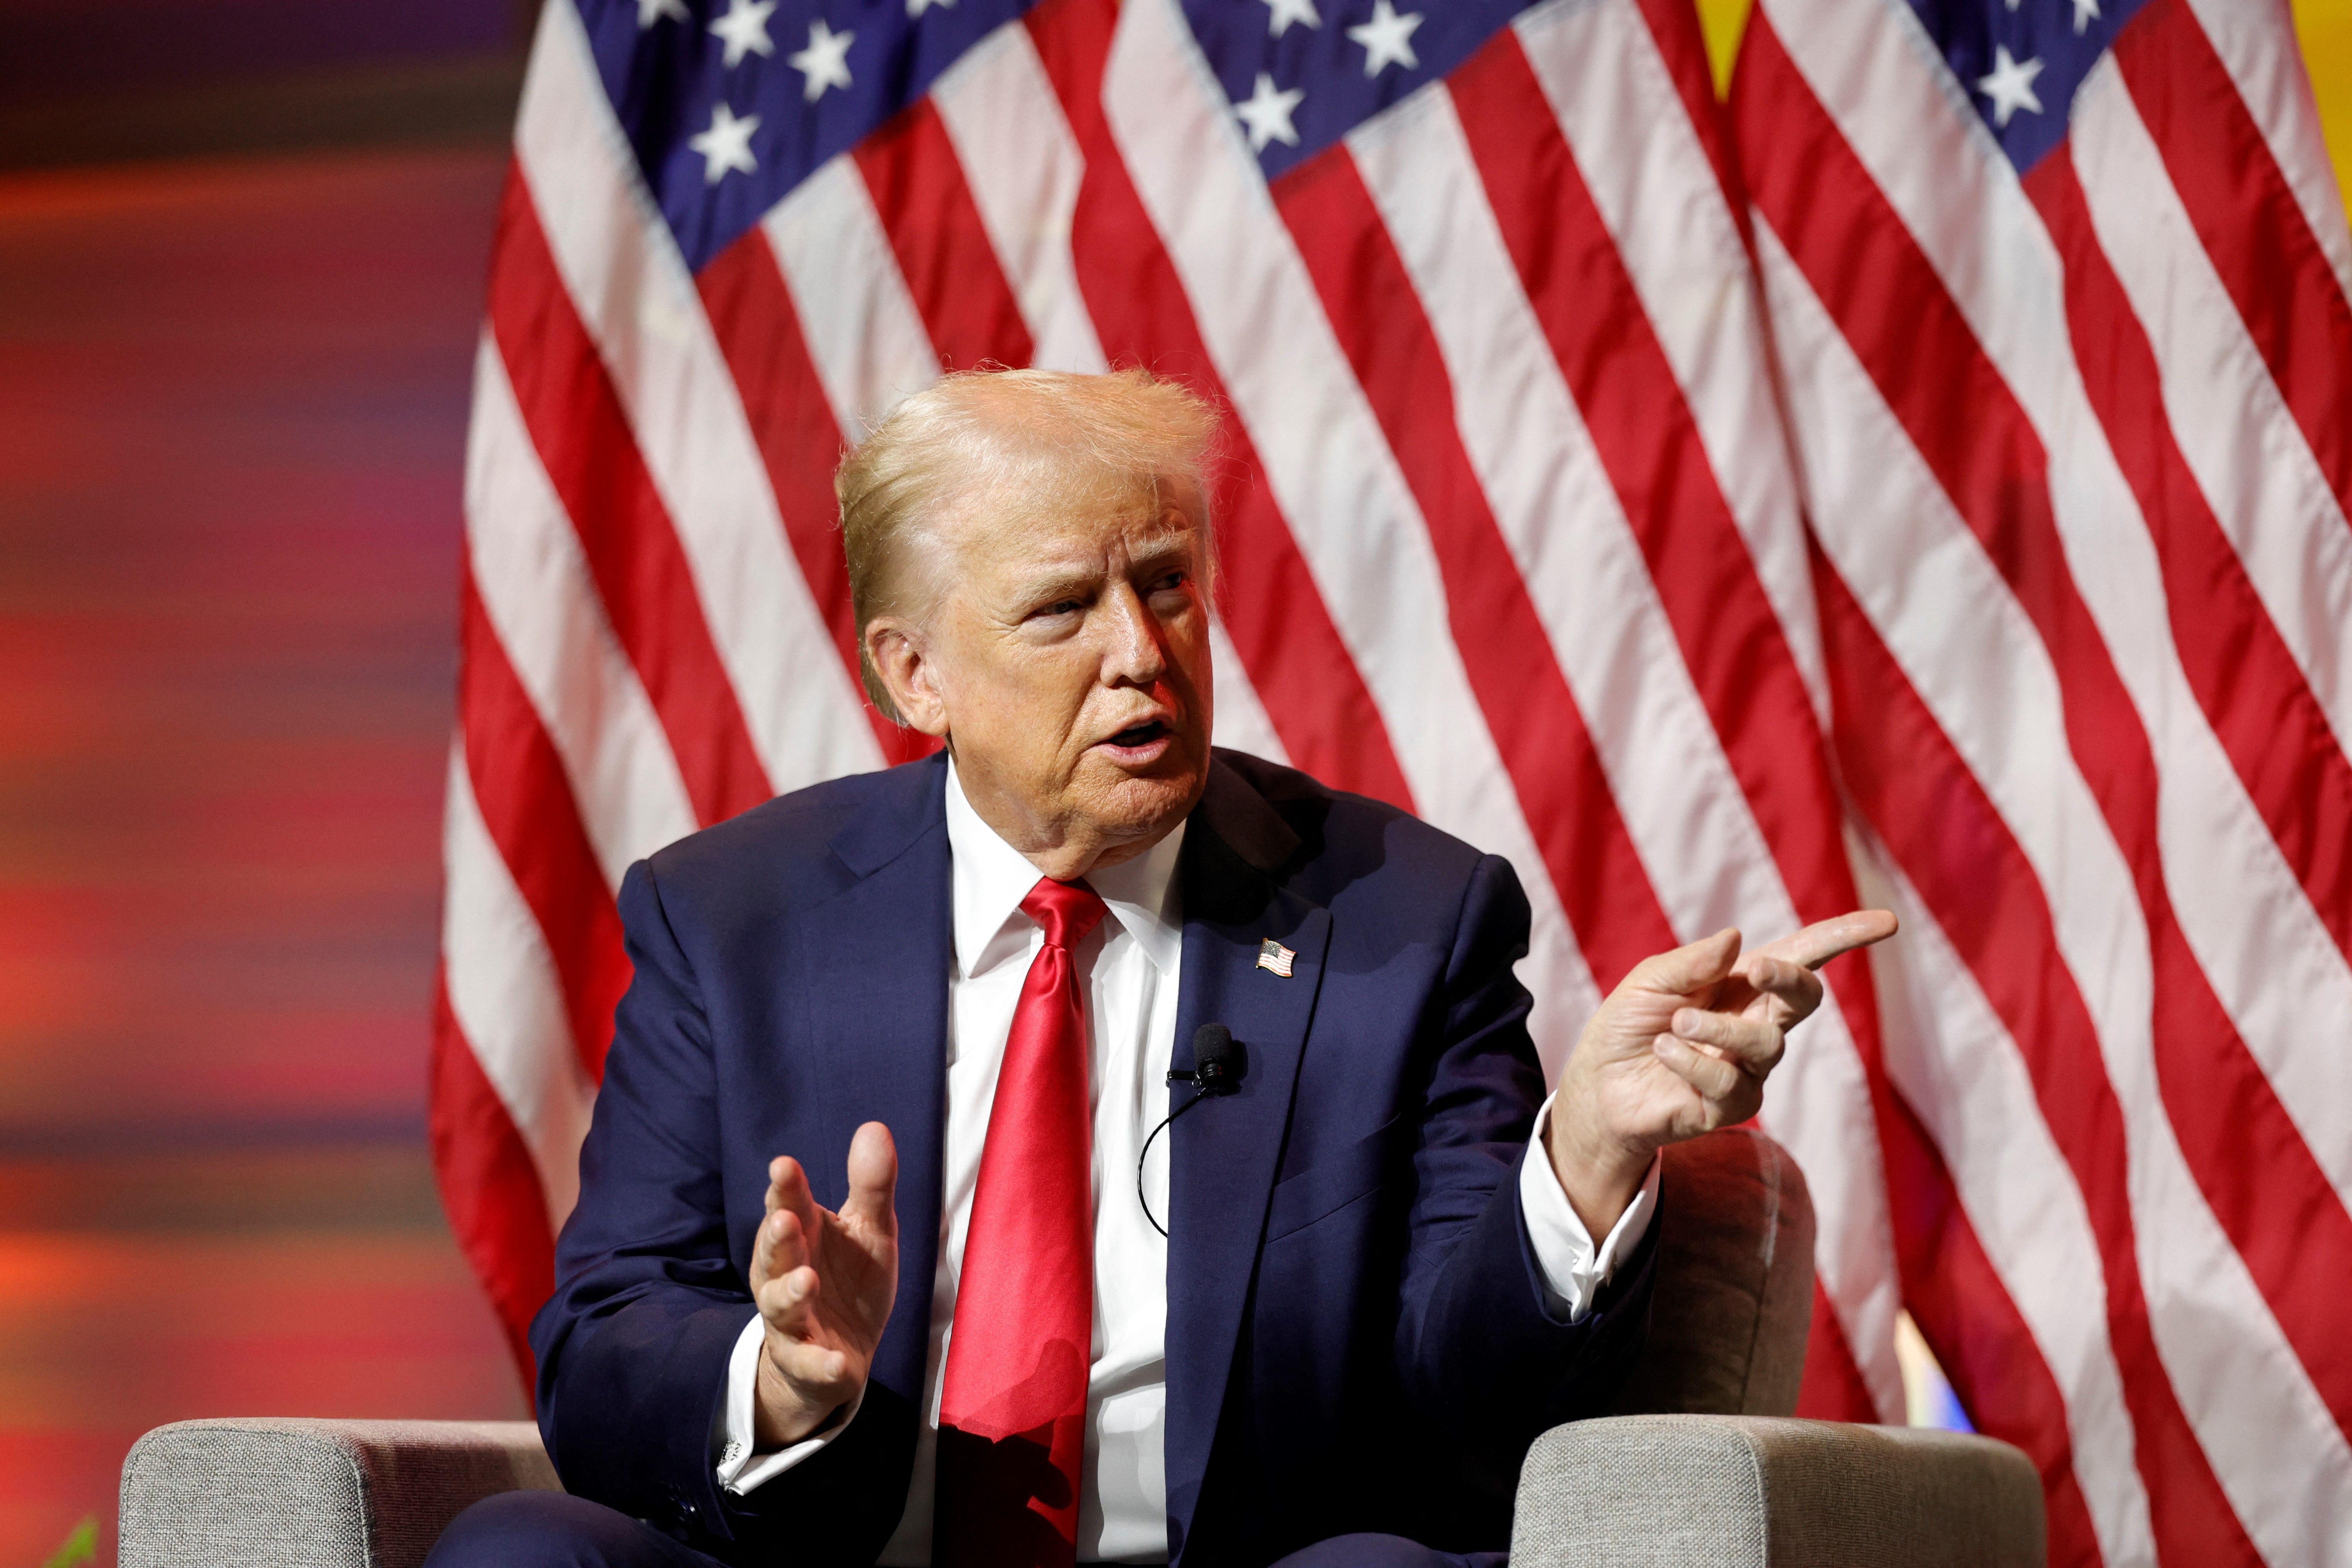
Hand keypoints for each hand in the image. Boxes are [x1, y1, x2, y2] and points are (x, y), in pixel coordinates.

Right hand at [749, 1120, 898, 1448]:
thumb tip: (874, 1126)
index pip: (789, 1205)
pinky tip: (835, 1361)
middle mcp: (786, 1274)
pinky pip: (809, 1364)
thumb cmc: (848, 1281)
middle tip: (785, 1219)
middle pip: (775, 1254)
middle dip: (777, 1237)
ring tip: (805, 1280)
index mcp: (803, 1236)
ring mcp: (793, 1322)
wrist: (839, 1356)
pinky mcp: (807, 1363)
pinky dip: (821, 1363)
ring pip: (781, 1307)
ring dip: (790, 1294)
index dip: (785, 1188)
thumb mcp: (870, 1230)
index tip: (783, 1165)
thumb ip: (871, 1185)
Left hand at [1546, 911, 1896, 1237]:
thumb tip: (1739, 939)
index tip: (1887, 922)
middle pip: (1806, 998)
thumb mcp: (1650, 981)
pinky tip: (1663, 1053)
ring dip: (1717, 1030)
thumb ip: (1693, 962)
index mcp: (1743, 985)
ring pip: (1765, 1044)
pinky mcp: (1732, 1107)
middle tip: (1758, 971)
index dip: (1845, 937)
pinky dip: (1691, 1062)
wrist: (1597, 1085)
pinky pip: (1729, 1082)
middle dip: (1790, 980)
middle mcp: (1757, 1024)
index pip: (1804, 957)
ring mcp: (1750, 1069)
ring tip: (1674, 1026)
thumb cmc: (1628, 1025)